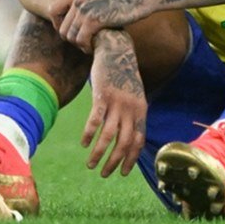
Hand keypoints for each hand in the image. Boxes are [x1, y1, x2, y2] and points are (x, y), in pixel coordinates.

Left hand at [52, 0, 151, 52]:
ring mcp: (86, 9)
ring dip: (79, 45)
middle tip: (83, 43)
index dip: (58, 25)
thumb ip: (87, 2)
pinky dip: (86, 47)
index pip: (53, 10)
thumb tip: (77, 15)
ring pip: (71, 36)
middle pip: (62, 28)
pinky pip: (81, 40)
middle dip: (71, 39)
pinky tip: (92, 48)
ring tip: (89, 46)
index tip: (69, 32)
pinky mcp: (95, 20)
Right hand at [81, 30, 146, 177]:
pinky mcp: (102, 96)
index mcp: (141, 111)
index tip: (123, 173)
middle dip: (114, 162)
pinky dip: (89, 134)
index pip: (138, 141)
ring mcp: (117, 103)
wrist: (115, 50)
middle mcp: (131, 109)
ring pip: (108, 136)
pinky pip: (95, 120)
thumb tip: (130, 135)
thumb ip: (133, 114)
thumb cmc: (123, 75)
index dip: (131, 159)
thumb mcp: (135, 95)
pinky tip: (83, 143)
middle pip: (124, 143)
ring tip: (91, 164)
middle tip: (104, 173)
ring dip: (99, 153)